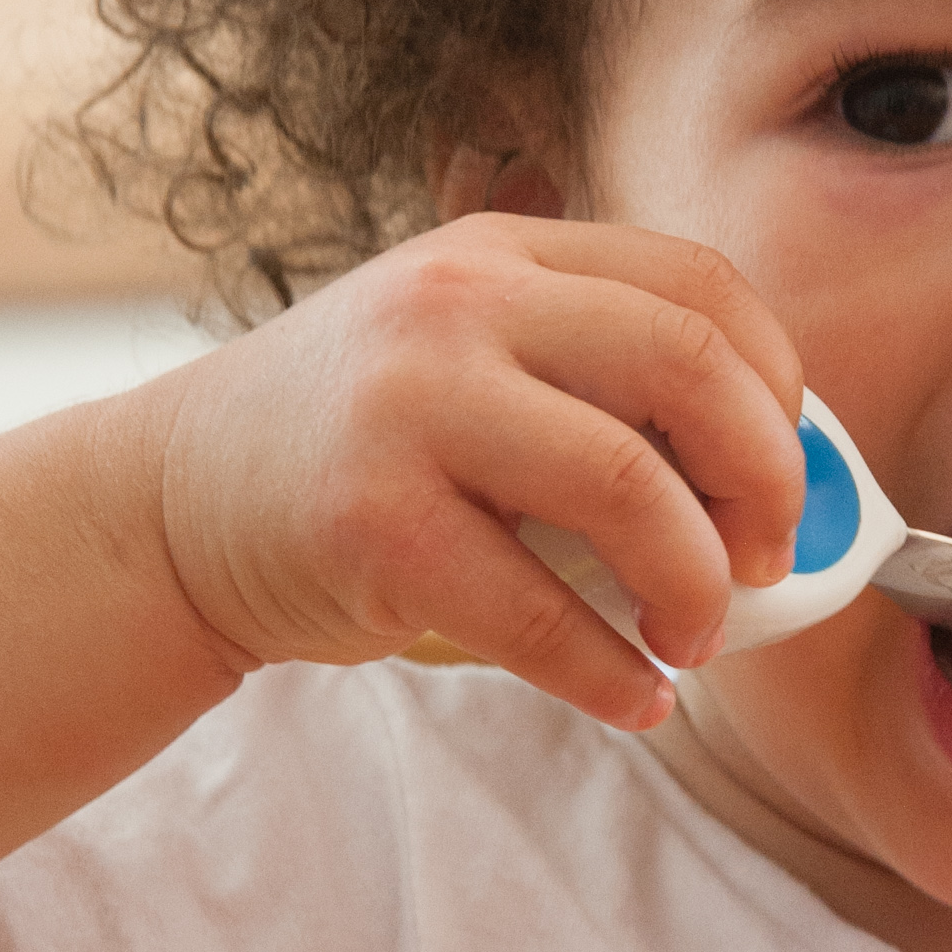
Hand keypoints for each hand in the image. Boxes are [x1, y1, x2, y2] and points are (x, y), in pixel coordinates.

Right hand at [154, 220, 805, 727]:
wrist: (169, 506)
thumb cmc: (354, 448)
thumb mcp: (463, 357)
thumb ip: (588, 376)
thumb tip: (771, 482)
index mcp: (503, 255)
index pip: (700, 286)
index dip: (777, 388)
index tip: (782, 474)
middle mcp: (459, 306)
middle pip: (688, 369)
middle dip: (763, 481)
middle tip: (762, 560)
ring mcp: (410, 407)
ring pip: (630, 487)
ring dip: (695, 585)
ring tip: (693, 636)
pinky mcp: (372, 523)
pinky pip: (539, 611)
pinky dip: (611, 671)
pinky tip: (635, 696)